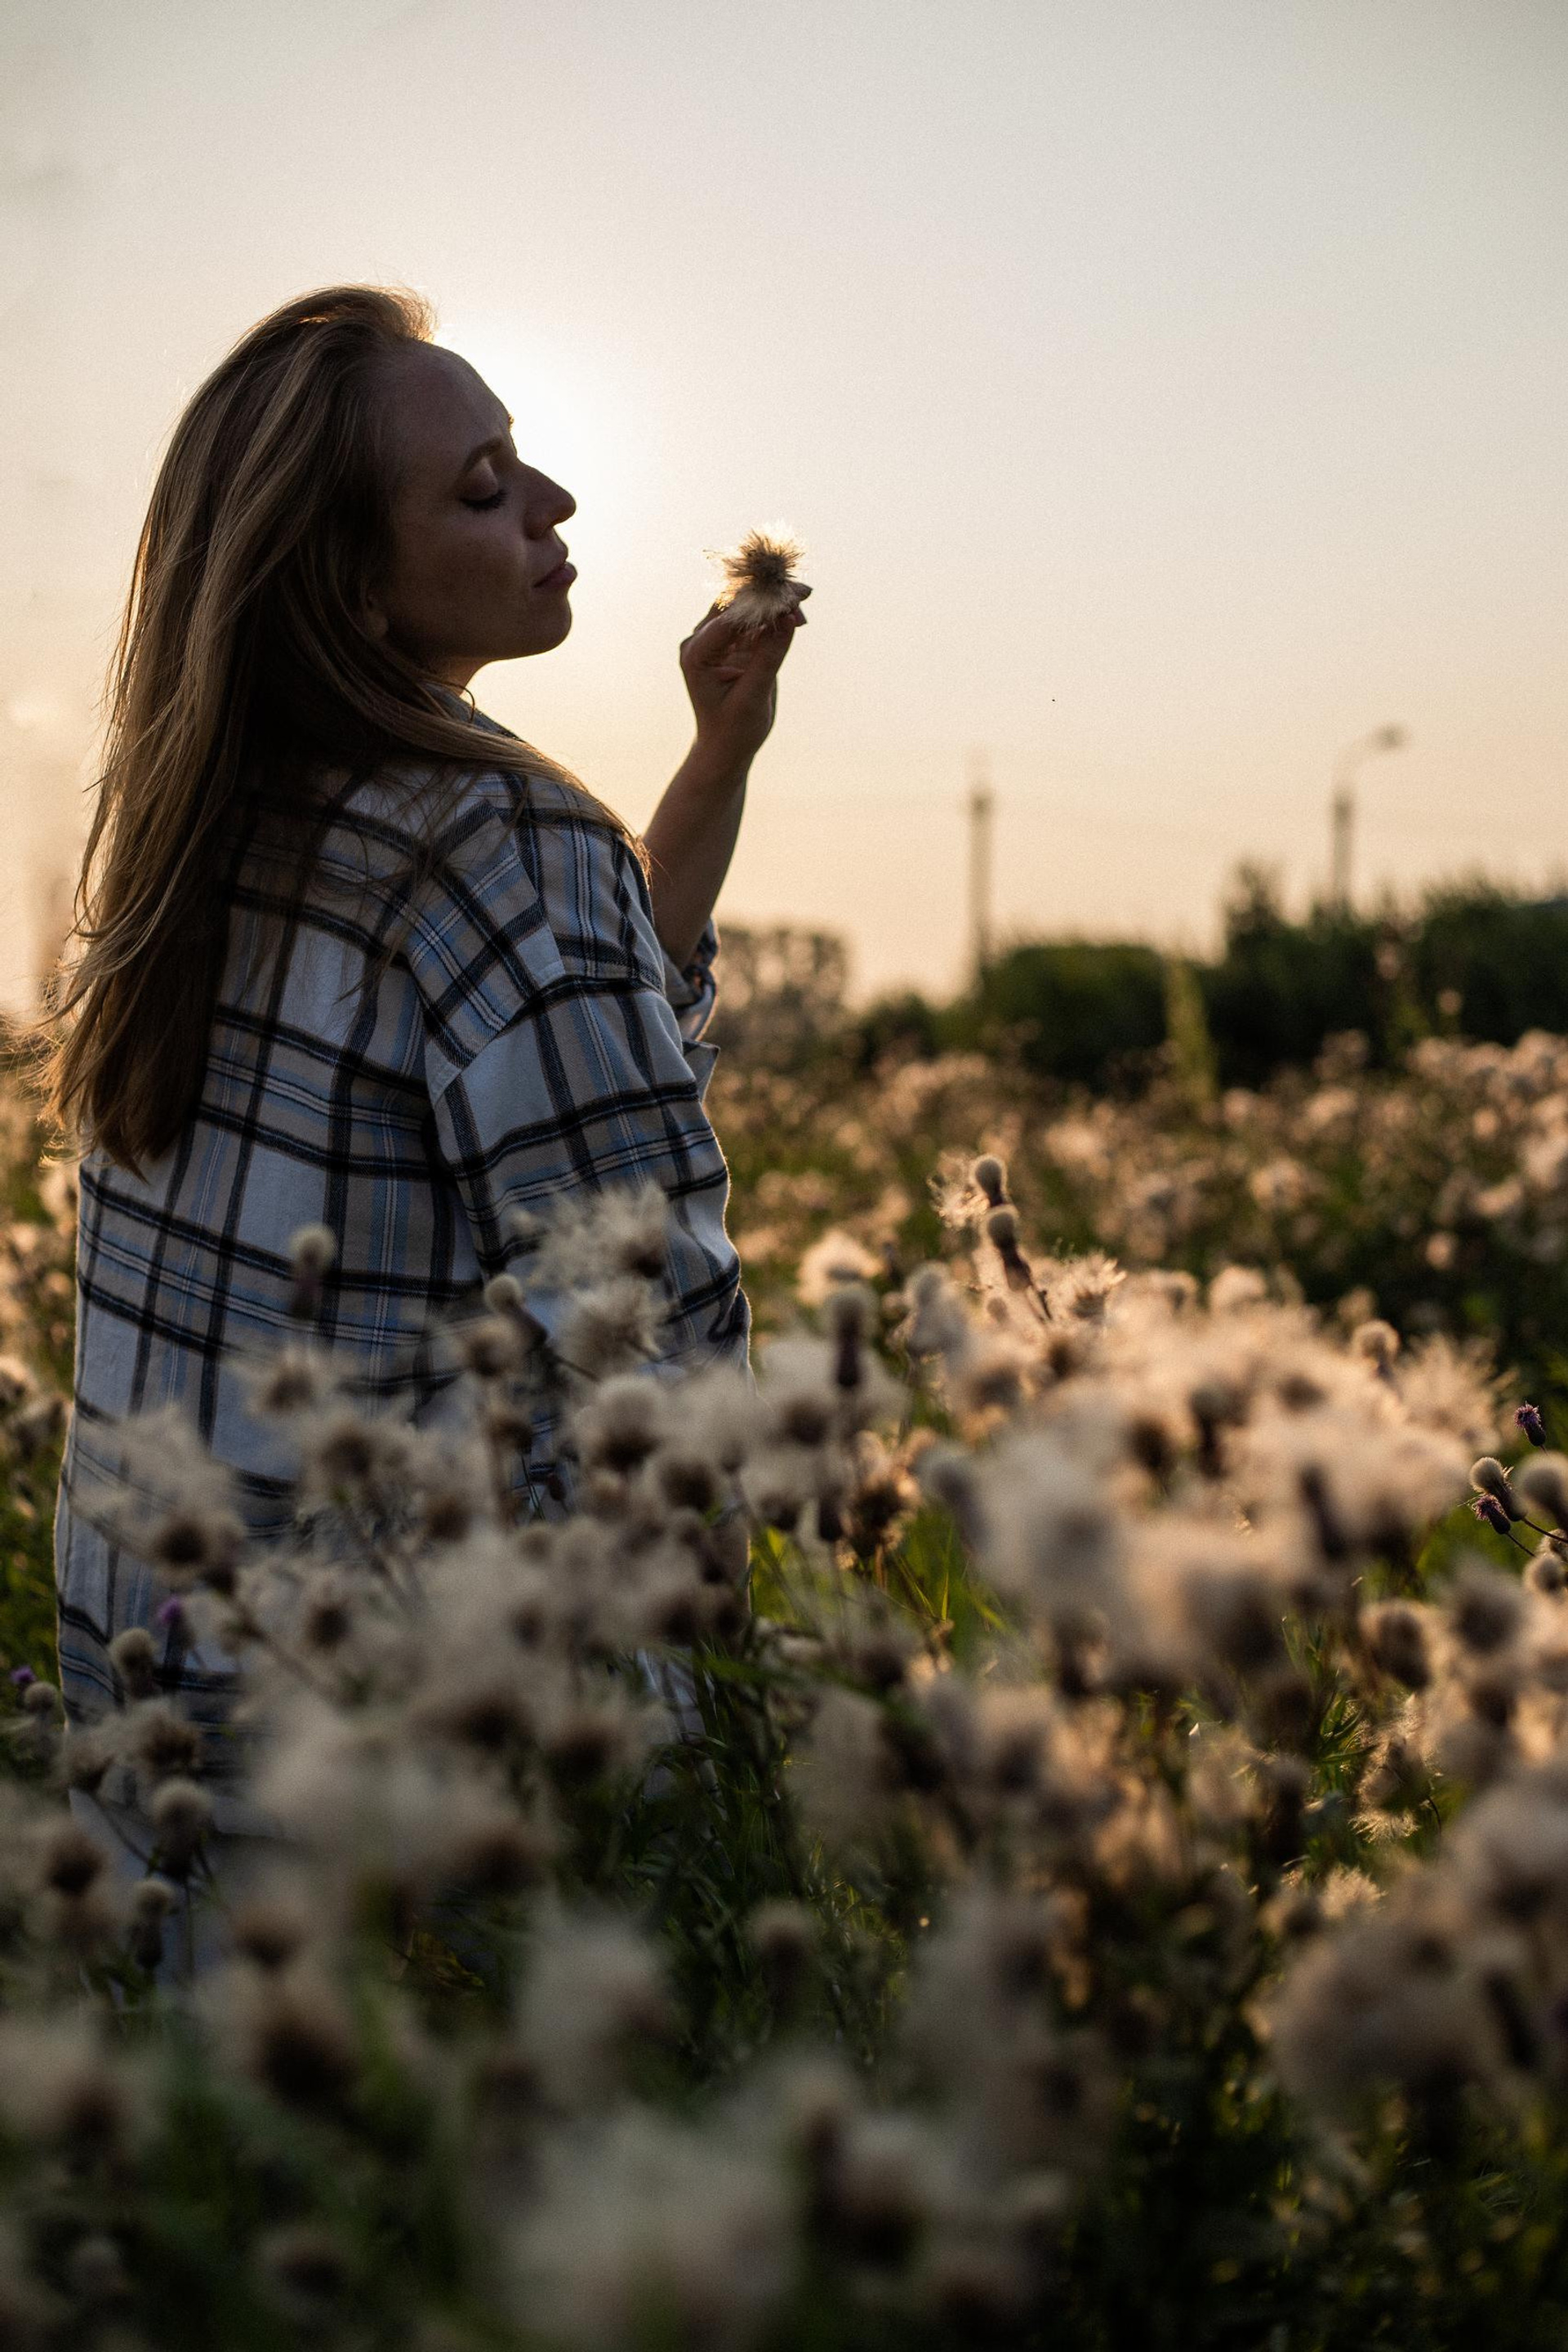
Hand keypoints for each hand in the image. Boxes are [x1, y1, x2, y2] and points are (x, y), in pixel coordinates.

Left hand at [678, 584, 810, 770]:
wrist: (726, 749)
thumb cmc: (734, 730)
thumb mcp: (753, 696)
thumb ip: (769, 656)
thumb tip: (789, 617)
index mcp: (697, 653)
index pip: (730, 615)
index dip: (762, 603)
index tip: (792, 597)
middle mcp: (702, 640)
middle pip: (736, 602)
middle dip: (770, 595)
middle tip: (804, 592)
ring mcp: (718, 640)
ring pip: (748, 607)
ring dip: (776, 603)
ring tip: (805, 600)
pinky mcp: (735, 644)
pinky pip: (757, 621)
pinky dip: (776, 616)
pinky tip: (797, 616)